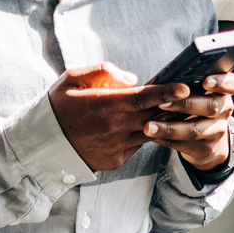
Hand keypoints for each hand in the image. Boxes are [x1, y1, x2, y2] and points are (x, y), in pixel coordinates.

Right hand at [47, 64, 233, 172]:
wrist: (41, 145)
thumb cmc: (57, 106)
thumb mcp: (73, 78)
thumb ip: (104, 72)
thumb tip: (132, 78)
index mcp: (106, 105)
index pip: (144, 97)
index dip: (166, 92)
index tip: (184, 86)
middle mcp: (116, 128)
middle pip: (155, 115)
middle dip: (174, 107)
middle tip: (192, 96)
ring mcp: (118, 147)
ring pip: (150, 133)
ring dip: (162, 122)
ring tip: (173, 111)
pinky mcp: (116, 161)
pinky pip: (136, 146)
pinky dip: (141, 136)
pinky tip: (140, 128)